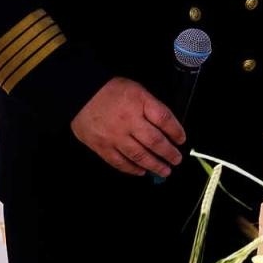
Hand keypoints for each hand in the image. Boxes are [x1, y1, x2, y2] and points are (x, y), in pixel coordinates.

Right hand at [70, 76, 185, 176]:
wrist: (80, 94)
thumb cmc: (112, 90)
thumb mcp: (137, 90)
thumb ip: (152, 107)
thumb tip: (167, 127)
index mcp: (140, 103)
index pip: (164, 119)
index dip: (176, 131)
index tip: (181, 140)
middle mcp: (129, 121)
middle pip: (154, 141)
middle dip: (168, 153)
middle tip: (176, 160)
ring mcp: (114, 136)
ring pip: (138, 155)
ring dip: (154, 165)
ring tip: (165, 171)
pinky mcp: (101, 147)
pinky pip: (119, 162)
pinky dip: (131, 169)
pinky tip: (141, 172)